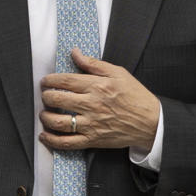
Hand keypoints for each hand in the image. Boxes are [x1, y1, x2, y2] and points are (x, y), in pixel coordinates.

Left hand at [39, 48, 159, 151]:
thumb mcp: (118, 73)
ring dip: (45, 117)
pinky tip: (44, 135)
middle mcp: (92, 105)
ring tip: (43, 113)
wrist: (151, 121)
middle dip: (46, 96)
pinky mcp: (93, 140)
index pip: (65, 81)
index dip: (50, 80)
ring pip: (59, 122)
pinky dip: (52, 140)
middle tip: (45, 95)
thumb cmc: (135, 95)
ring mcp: (91, 124)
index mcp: (97, 86)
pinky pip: (68, 143)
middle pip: (58, 100)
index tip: (45, 81)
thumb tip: (75, 53)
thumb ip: (94, 64)